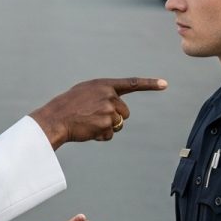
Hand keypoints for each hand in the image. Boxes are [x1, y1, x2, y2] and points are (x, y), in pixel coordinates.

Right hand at [29, 77, 167, 147]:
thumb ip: (102, 94)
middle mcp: (109, 95)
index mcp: (104, 85)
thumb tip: (115, 109)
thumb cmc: (67, 106)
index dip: (149, 84)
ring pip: (118, 124)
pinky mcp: (106, 124)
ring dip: (107, 128)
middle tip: (94, 118)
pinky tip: (88, 130)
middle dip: (114, 118)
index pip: (131, 83)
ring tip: (88, 123)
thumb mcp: (85, 92)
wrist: (55, 118)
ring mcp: (108, 109)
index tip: (165, 84)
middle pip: (125, 112)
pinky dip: (100, 136)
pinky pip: (110, 134)